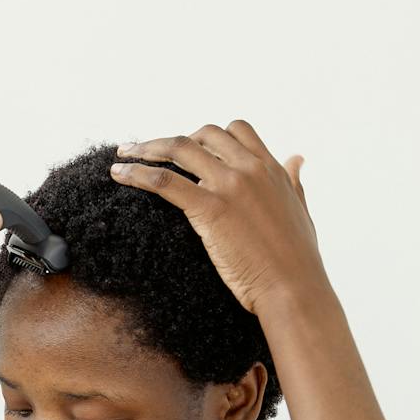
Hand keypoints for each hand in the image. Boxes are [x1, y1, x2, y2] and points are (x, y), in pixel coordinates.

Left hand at [109, 120, 327, 316]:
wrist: (294, 289)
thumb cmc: (299, 260)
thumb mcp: (300, 209)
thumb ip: (294, 180)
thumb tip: (298, 156)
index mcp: (271, 169)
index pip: (237, 131)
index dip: (209, 135)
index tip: (191, 147)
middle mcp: (250, 169)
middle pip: (204, 134)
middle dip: (175, 139)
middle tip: (152, 152)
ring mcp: (230, 186)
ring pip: (180, 148)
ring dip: (148, 147)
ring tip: (125, 154)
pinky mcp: (211, 208)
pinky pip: (164, 181)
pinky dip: (137, 173)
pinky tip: (119, 174)